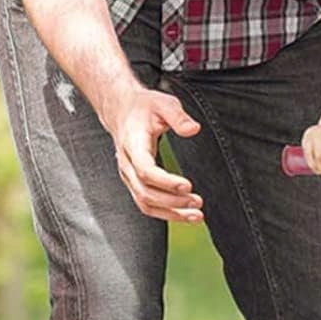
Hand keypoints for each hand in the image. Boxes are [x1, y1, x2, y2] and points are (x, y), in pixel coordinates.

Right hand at [104, 86, 203, 220]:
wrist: (122, 111)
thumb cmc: (144, 107)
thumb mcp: (163, 103)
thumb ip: (178, 116)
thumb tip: (194, 129)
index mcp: (133, 144)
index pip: (145, 169)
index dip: (165, 181)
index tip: (188, 185)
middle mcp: (127, 164)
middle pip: (146, 192)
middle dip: (173, 201)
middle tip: (198, 202)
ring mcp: (129, 176)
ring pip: (145, 203)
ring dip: (171, 213)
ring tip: (197, 216)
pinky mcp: (135, 183)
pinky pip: (148, 204)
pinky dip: (166, 213)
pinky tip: (186, 215)